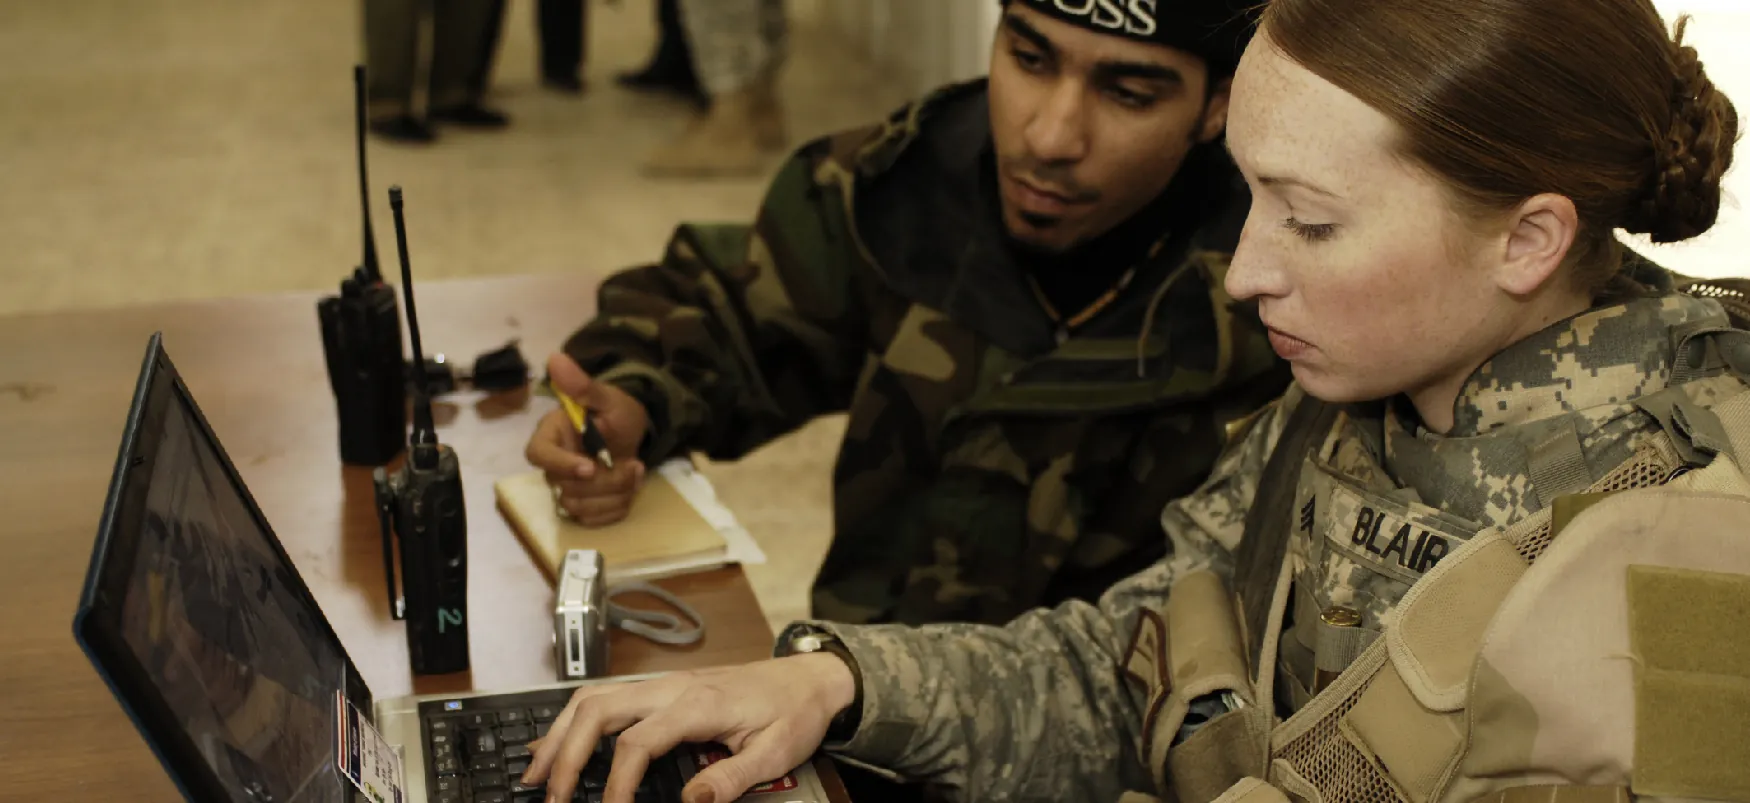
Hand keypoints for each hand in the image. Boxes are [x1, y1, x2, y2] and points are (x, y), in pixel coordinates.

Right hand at [520, 654, 855, 802]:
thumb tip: (691, 802)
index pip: (637, 742)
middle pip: (598, 709)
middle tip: (547, 795)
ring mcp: (664, 685)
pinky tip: (558, 744)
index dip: (616, 783)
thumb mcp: (776, 752)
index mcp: (698, 704)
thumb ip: (732, 779)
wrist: (811, 679)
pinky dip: (576, 721)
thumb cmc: (794, 713)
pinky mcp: (663, 690)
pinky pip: (608, 698)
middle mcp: (673, 688)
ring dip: (561, 733)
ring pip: (595, 699)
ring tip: (536, 772)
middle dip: (566, 752)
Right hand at [525, 352, 651, 525]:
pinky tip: (630, 489)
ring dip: (615, 495)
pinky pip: (594, 520)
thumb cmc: (617, 411)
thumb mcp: (607, 396)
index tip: (590, 467)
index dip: (561, 465)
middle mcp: (553, 464)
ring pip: (580, 508)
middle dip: (605, 481)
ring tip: (636, 473)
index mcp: (551, 435)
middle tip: (634, 464)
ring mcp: (566, 487)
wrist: (635, 432)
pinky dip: (617, 508)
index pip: (538, 455)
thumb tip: (555, 358)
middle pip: (565, 488)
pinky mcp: (584, 505)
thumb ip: (582, 385)